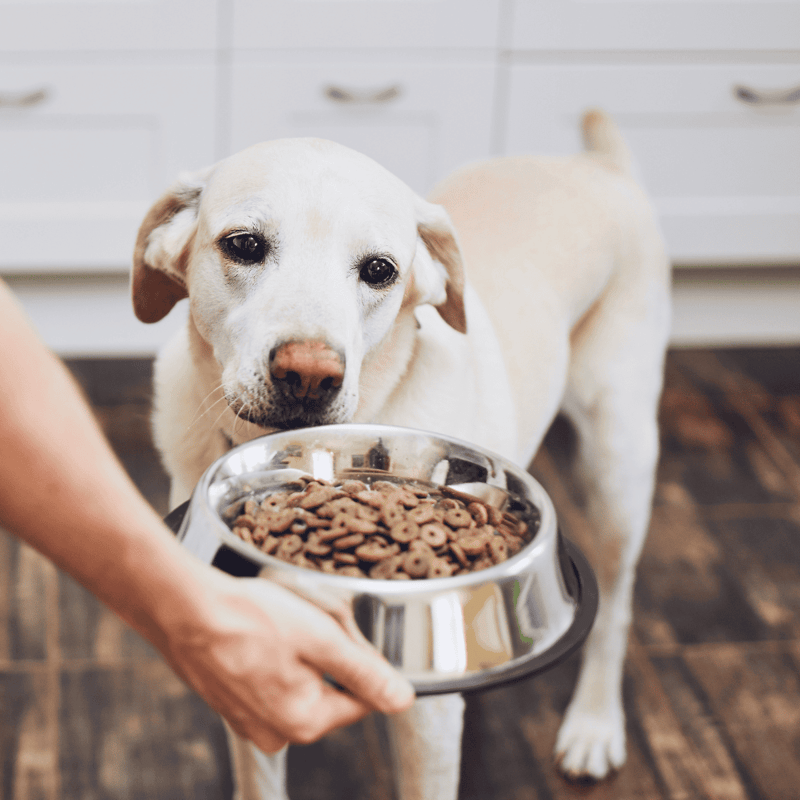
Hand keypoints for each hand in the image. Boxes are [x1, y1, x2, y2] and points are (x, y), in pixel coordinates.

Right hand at [153, 567, 414, 752]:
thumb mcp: (321, 638)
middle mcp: (276, 731)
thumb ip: (365, 672)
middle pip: (329, 689)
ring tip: (279, 623)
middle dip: (327, 653)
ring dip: (299, 652)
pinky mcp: (230, 701)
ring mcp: (249, 719)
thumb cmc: (248, 618)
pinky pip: (269, 678)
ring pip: (299, 681)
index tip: (342, 631)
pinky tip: (259, 631)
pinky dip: (271, 655)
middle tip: (307, 620)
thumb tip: (402, 700)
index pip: (361, 698)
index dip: (361, 659)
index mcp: (305, 722)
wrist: (183, 608)